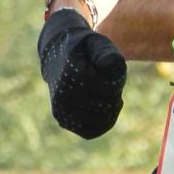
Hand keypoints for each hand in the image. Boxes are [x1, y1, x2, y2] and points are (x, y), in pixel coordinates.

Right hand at [38, 8, 125, 138]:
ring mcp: (62, 110)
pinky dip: (103, 122)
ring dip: (110, 108)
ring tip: (105, 93)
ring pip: (100, 120)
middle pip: (106, 105)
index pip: (109, 88)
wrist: (57, 55)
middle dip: (114, 94)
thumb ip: (106, 53)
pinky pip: (91, 130)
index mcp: (72, 74)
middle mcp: (63, 95)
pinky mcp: (63, 121)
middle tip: (108, 81)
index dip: (116, 80)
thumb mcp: (96, 43)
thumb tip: (112, 65)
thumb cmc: (83, 49)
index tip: (108, 69)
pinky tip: (103, 107)